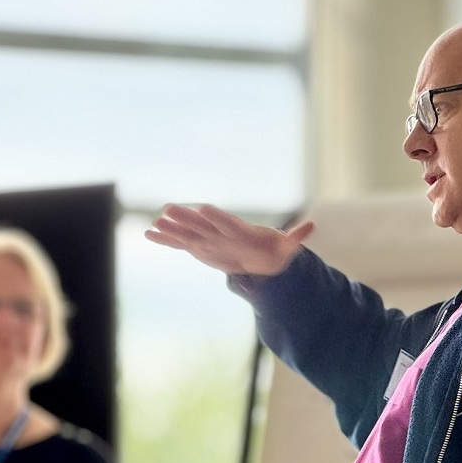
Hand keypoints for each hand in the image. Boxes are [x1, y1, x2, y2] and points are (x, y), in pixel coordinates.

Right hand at [145, 204, 314, 276]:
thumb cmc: (273, 250)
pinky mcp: (200, 248)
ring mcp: (208, 239)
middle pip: (202, 224)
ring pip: (187, 233)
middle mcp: (220, 232)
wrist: (261, 255)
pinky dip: (166, 241)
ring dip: (171, 228)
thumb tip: (312, 226)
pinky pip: (180, 244)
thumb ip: (295, 238)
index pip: (226, 222)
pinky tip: (149, 234)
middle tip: (168, 208)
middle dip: (186, 218)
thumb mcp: (286, 248)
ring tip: (154, 221)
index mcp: (239, 231)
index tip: (203, 207)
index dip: (216, 216)